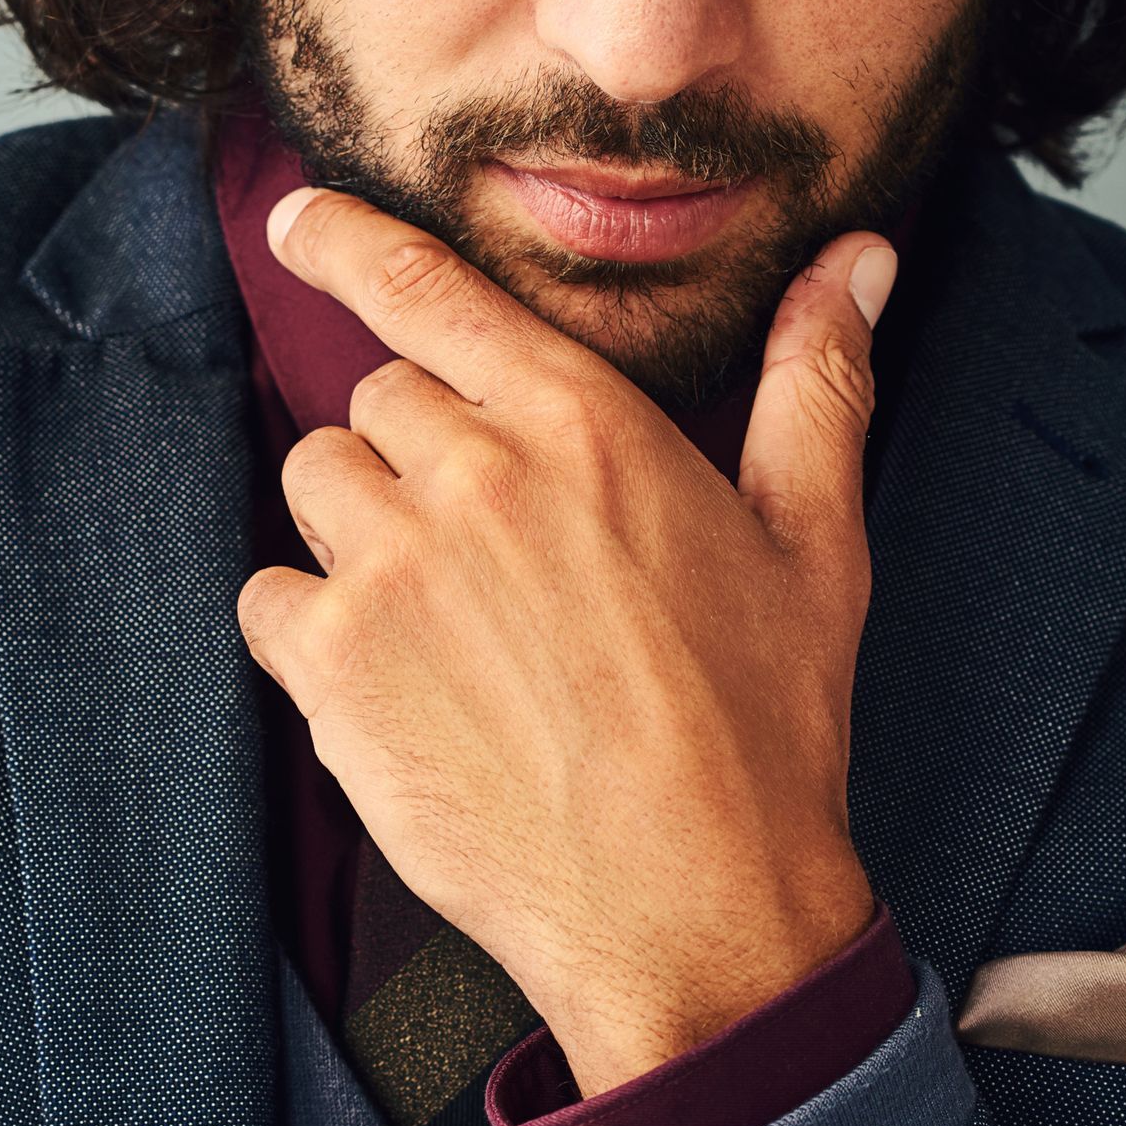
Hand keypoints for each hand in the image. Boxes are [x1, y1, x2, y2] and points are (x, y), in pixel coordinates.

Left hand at [237, 193, 895, 1094]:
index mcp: (582, 420)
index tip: (293, 216)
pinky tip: (399, 687)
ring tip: (447, 620)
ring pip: (316, 484)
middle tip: (492, 554)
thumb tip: (855, 257)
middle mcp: (475, 471)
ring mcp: (393, 567)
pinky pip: (270, 599)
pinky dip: (311, 633)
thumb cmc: (764, 724)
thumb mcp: (815, 538)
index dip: (345, 239)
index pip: (427, 287)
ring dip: (359, 532)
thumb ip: (816, 379)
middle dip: (417, 454)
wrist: (699, 908)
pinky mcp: (334, 669)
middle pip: (378, 399)